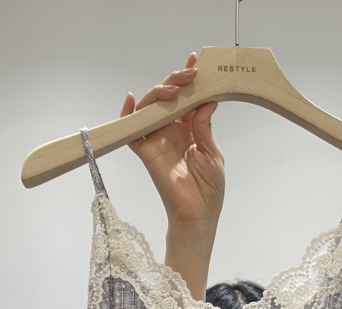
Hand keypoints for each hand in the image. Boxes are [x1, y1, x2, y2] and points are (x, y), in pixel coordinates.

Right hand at [121, 53, 224, 228]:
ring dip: (160, 92)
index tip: (197, 61)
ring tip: (174, 88)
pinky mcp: (146, 152)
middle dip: (178, 81)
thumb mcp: (212, 152)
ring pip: (152, 108)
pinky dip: (129, 114)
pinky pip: (132, 130)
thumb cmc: (209, 189)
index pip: (187, 99)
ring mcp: (158, 140)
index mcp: (190, 130)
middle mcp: (172, 132)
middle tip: (191, 73)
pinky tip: (133, 99)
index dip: (190, 80)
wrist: (198, 214)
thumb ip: (204, 125)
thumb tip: (205, 99)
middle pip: (168, 98)